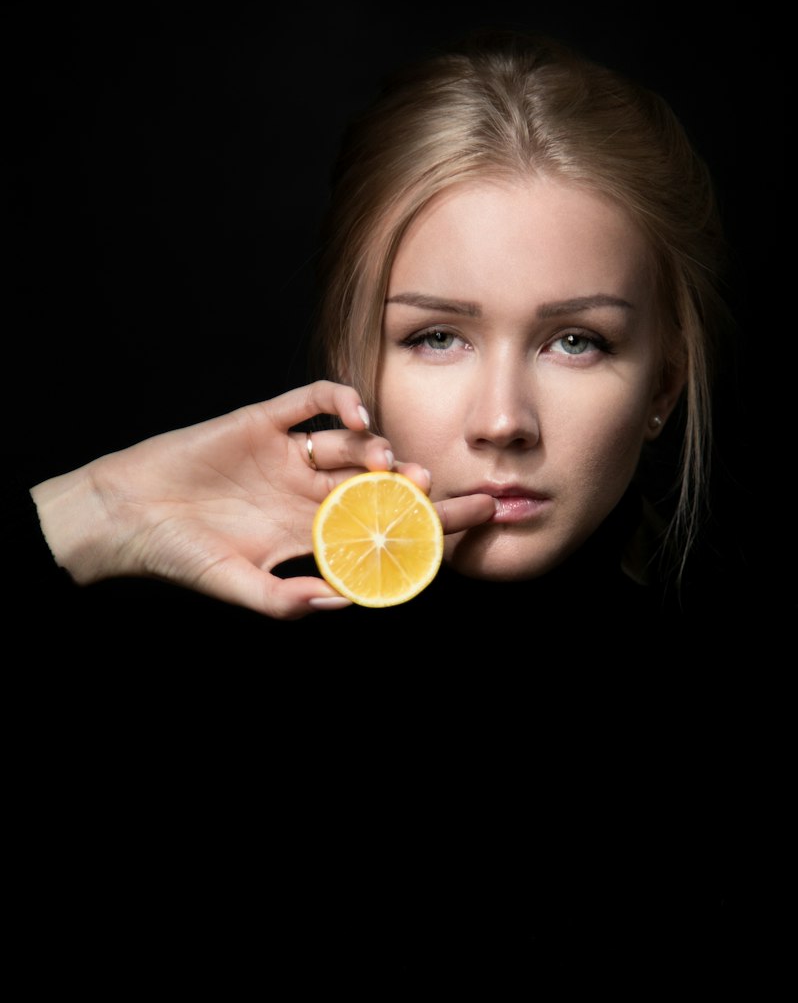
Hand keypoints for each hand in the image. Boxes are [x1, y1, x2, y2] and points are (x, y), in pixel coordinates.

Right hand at [30, 381, 495, 618]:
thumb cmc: (177, 556)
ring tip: (387, 464)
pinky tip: (356, 416)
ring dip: (376, 450)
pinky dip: (338, 401)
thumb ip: (288, 601)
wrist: (124, 514)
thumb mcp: (236, 586)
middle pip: (379, 484)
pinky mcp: (265, 422)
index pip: (381, 527)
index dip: (426, 524)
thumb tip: (347, 601)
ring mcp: (290, 455)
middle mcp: (309, 491)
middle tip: (437, 489)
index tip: (468, 523)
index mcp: (311, 533)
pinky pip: (311, 402)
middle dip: (415, 487)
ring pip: (352, 445)